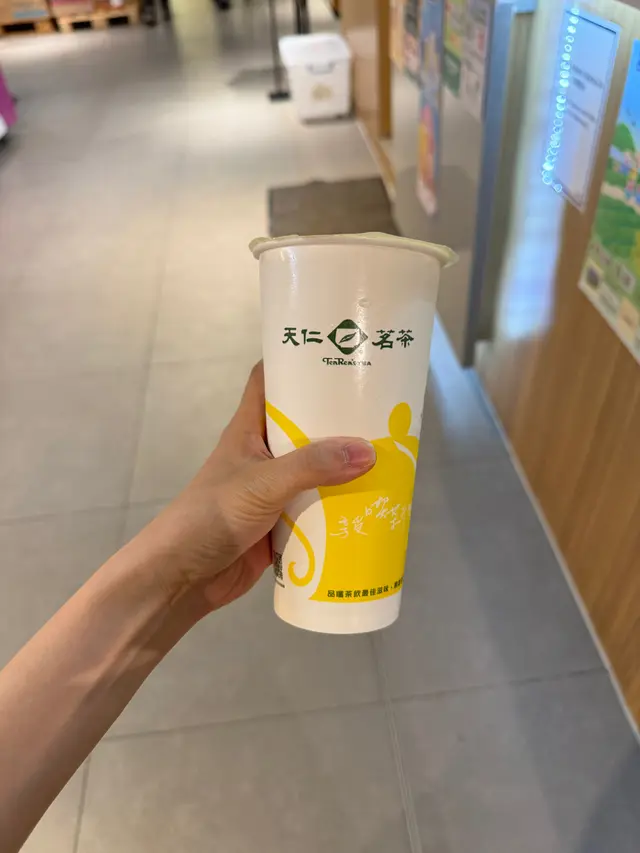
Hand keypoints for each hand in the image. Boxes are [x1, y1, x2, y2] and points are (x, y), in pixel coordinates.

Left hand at [130, 363, 375, 620]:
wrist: (183, 578)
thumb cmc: (212, 517)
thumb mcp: (263, 483)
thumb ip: (313, 466)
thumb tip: (369, 450)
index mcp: (249, 430)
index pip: (269, 380)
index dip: (297, 361)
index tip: (336, 351)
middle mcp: (263, 454)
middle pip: (304, 425)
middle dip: (339, 418)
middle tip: (383, 408)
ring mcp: (273, 490)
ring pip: (316, 469)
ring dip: (345, 466)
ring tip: (392, 453)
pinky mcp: (282, 523)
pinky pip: (318, 507)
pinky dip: (341, 505)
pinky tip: (373, 503)